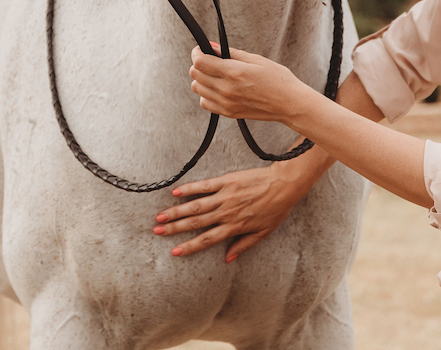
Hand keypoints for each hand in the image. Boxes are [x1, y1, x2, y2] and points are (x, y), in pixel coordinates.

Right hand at [153, 161, 315, 260]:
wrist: (283, 185)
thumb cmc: (275, 209)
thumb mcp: (263, 233)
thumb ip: (243, 245)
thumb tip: (228, 259)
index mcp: (234, 227)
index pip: (206, 240)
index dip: (188, 247)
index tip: (174, 252)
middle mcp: (226, 213)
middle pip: (195, 223)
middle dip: (174, 228)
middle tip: (157, 231)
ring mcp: (225, 196)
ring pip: (195, 206)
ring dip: (176, 211)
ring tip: (160, 216)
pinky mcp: (226, 181)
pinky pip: (205, 186)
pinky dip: (190, 189)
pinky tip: (176, 192)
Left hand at [189, 44, 309, 124]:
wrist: (289, 103)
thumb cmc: (277, 79)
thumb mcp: (255, 59)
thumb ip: (230, 53)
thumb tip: (212, 46)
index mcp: (234, 72)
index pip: (200, 62)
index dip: (197, 52)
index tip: (201, 49)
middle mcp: (227, 89)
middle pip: (195, 75)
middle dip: (199, 63)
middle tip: (210, 59)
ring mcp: (226, 103)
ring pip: (197, 89)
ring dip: (202, 79)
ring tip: (216, 74)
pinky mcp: (228, 113)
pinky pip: (205, 103)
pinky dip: (207, 94)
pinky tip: (219, 88)